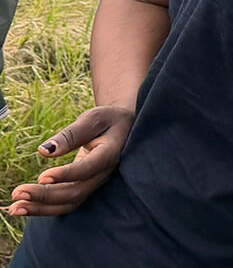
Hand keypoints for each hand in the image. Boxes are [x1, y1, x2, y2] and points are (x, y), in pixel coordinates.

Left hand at [6, 106, 134, 216]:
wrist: (123, 128)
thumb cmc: (107, 120)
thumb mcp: (92, 118)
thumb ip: (71, 134)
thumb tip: (44, 151)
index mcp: (110, 153)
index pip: (88, 169)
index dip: (66, 175)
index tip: (42, 177)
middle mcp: (103, 174)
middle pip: (75, 192)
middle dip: (44, 196)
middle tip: (17, 192)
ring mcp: (95, 184)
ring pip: (69, 203)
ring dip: (41, 208)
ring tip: (14, 208)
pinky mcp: (84, 188)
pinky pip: (65, 204)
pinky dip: (44, 208)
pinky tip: (24, 206)